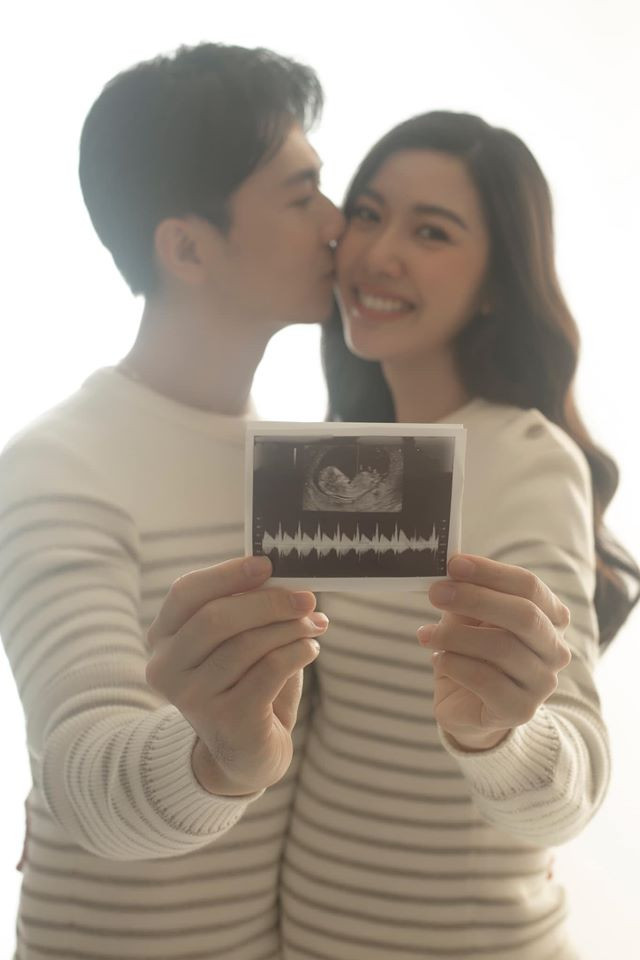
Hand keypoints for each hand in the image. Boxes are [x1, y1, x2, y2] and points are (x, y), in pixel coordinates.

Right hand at [146, 555, 326, 795]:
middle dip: (268, 602)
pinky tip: (310, 649)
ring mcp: (192, 698)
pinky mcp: (226, 721)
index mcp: (163, 637)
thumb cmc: (244, 681)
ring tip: (315, 625)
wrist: (246, 752)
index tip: (267, 565)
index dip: (227, 574)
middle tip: (307, 598)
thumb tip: (287, 578)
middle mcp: (166, 668)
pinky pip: (270, 670)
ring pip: (248, 644)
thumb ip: (248, 608)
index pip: (186, 592)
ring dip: (291, 628)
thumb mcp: (237, 640)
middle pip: (216, 618)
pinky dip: (298, 652)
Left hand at [417, 555, 570, 751]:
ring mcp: (542, 683)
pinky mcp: (519, 710)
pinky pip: (484, 680)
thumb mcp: (470, 617)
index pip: (529, 586)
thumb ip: (467, 594)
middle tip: (435, 592)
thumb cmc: (473, 652)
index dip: (490, 572)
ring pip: (501, 648)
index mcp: (551, 618)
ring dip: (454, 636)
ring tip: (426, 634)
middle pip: (523, 614)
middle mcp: (556, 650)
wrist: (469, 706)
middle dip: (475, 598)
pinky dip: (454, 664)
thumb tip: (451, 570)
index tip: (454, 564)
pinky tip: (438, 660)